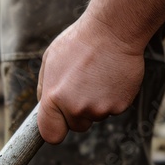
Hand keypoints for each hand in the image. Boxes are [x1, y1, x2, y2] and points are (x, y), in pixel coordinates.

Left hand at [36, 14, 144, 143]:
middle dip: (78, 112)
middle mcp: (76, 107)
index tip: (59, 123)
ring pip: (96, 116)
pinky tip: (111, 77)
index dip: (55, 129)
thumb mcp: (50, 61)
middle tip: (84, 85)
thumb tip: (44, 109)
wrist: (114, 30)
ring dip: (96, 102)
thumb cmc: (79, 42)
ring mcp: (99, 109)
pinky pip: (113, 109)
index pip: (50, 134)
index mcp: (54, 97)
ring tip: (98, 76)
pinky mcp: (120, 106)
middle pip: (76, 126)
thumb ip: (46, 89)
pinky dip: (113, 97)